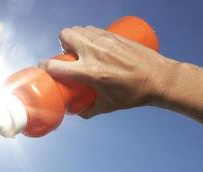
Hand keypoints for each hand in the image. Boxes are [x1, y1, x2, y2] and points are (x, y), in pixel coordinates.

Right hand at [38, 25, 176, 117]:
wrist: (159, 79)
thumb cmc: (134, 94)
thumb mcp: (108, 106)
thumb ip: (89, 110)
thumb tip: (76, 112)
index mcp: (89, 72)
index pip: (56, 65)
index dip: (45, 66)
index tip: (44, 68)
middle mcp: (94, 53)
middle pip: (65, 35)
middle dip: (62, 44)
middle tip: (68, 55)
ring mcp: (104, 41)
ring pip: (78, 29)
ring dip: (74, 37)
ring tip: (81, 49)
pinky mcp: (113, 35)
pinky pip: (92, 29)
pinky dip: (88, 34)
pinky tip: (93, 44)